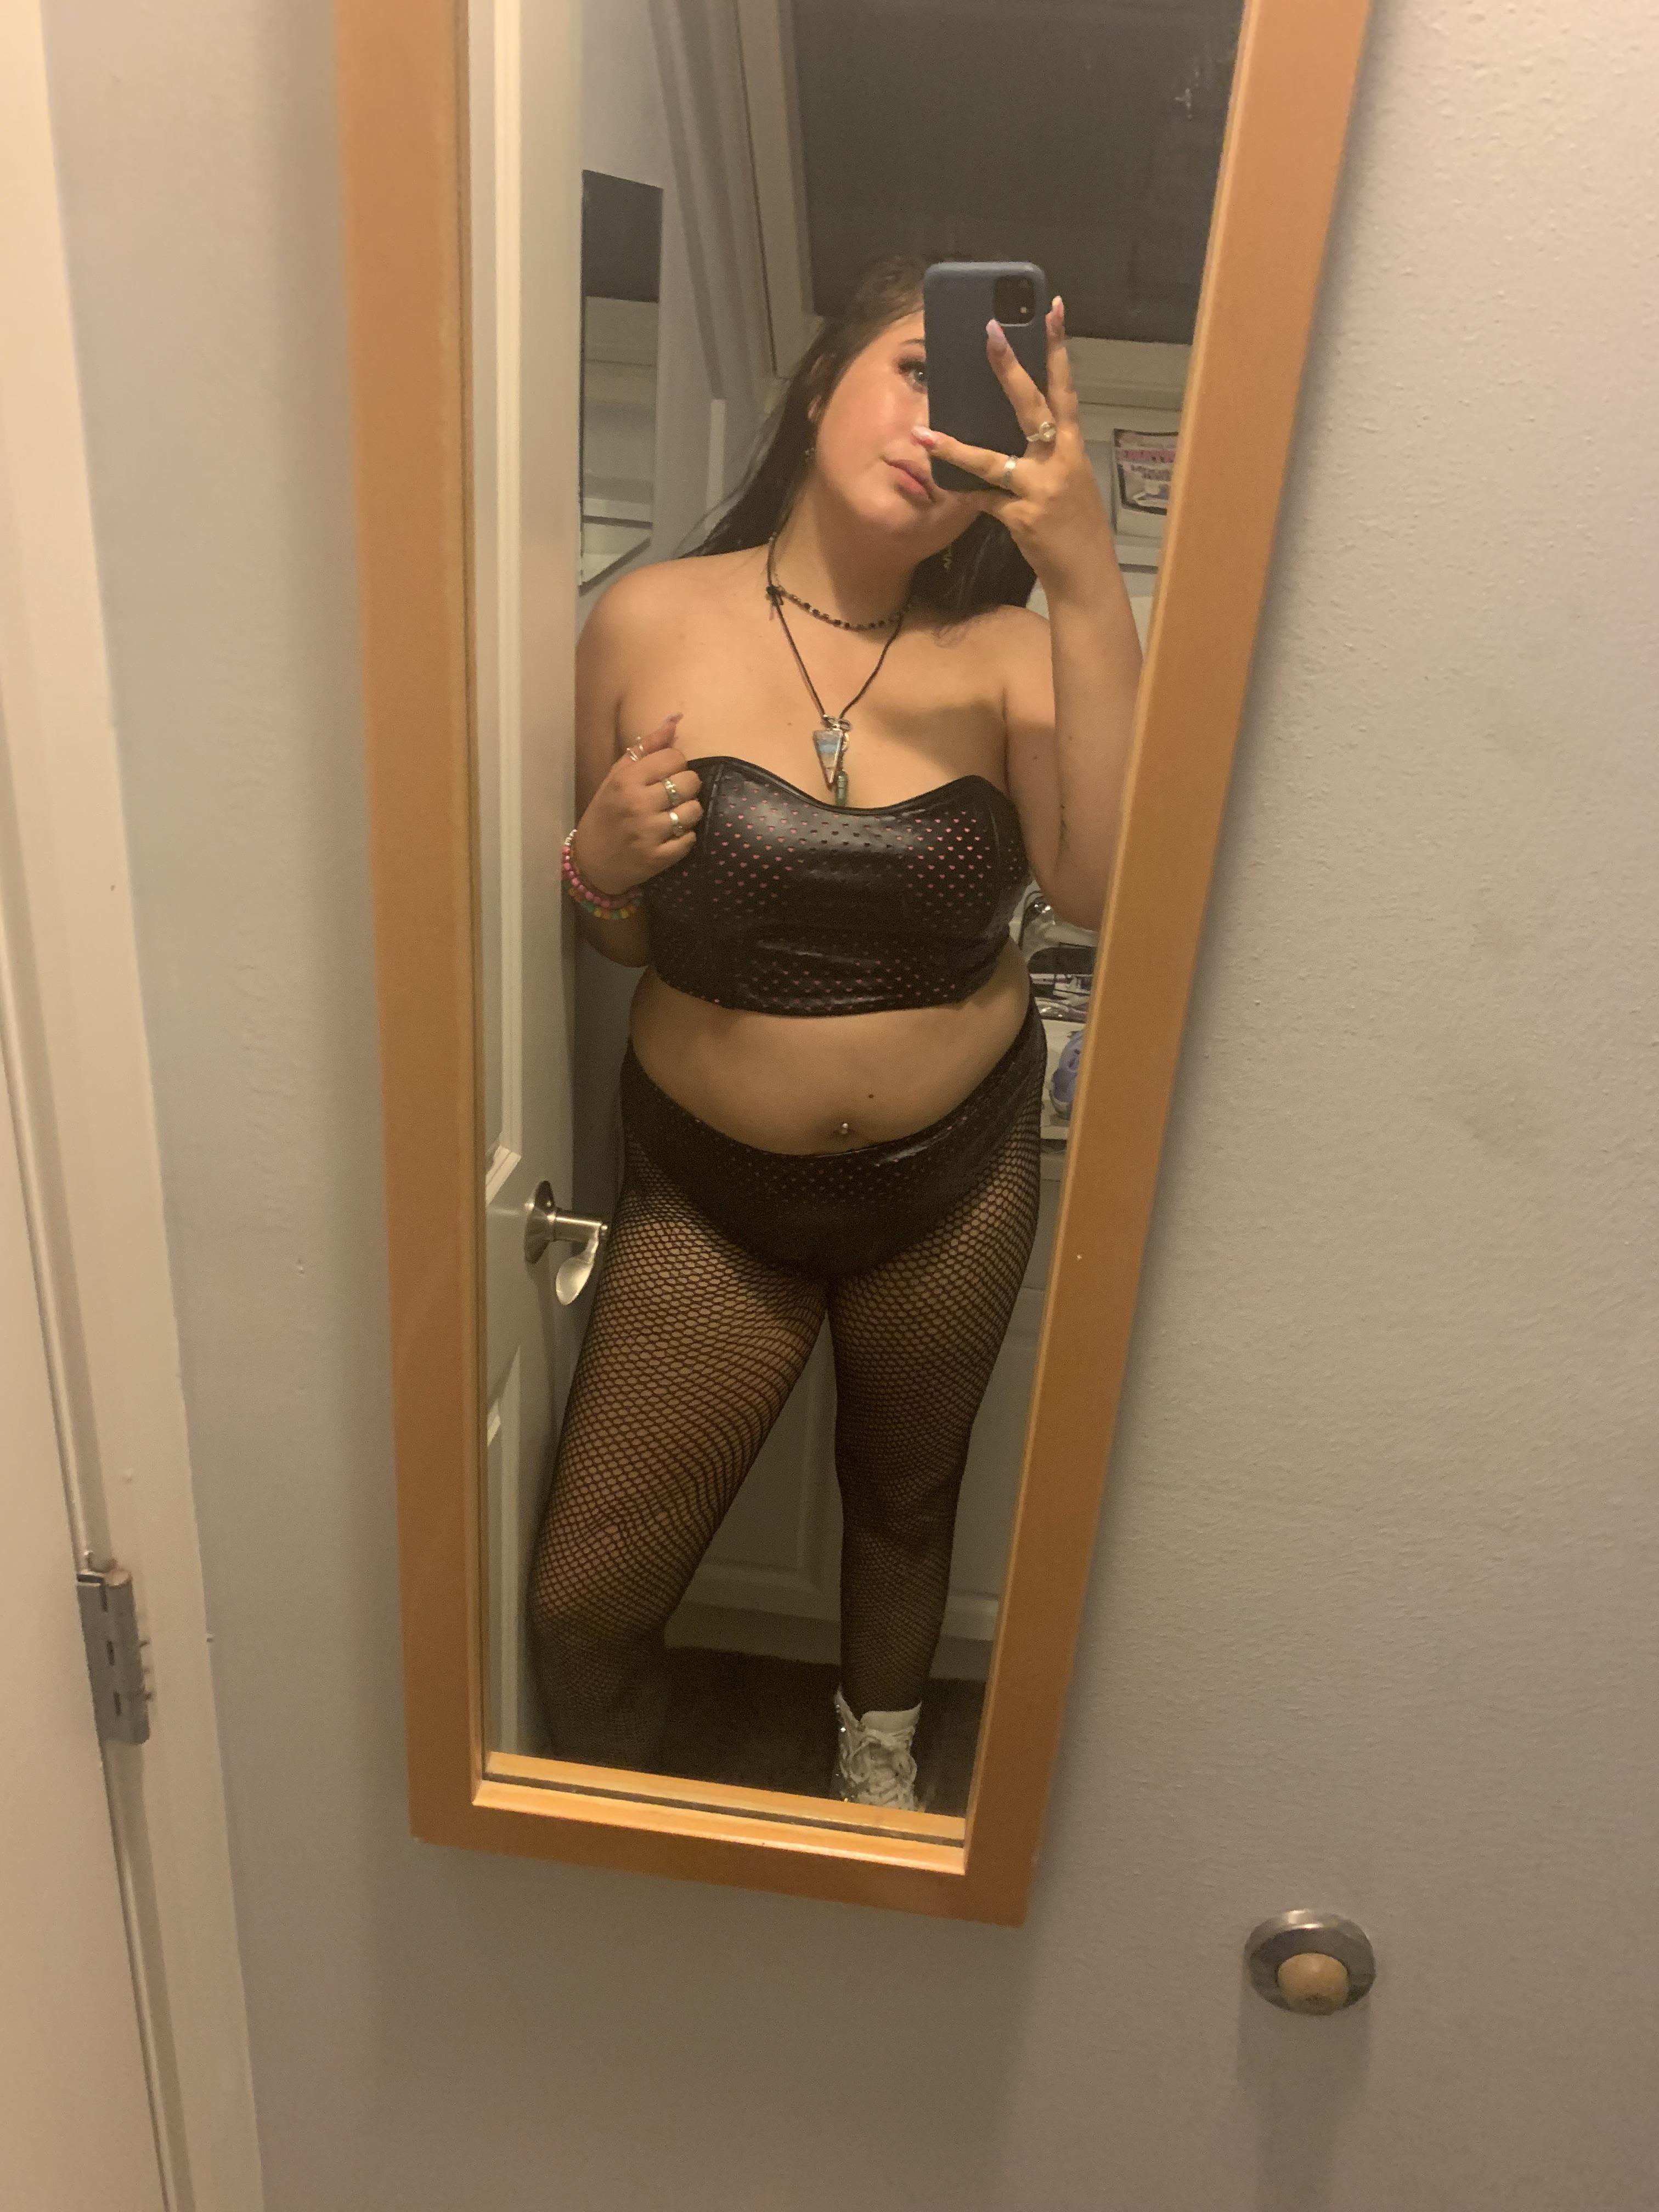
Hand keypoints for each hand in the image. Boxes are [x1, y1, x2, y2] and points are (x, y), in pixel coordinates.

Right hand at [572, 712, 703, 894]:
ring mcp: (649, 833)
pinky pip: (690, 839)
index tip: (666, 774)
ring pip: (694, 810)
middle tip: (674, 795)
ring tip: (674, 815)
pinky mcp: (658, 858)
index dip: (675, 764)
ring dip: (689, 812)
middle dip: (687, 786)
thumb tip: (674, 722)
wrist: (590, 862)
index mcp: (626, 780)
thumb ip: (645, 748)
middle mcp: (638, 804)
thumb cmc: (605, 813)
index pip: (674, 758)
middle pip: (690, 781)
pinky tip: (671, 835)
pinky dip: (685, 837)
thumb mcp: (616, 776)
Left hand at [912, 296, 1114, 602]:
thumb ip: (1041, 454)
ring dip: (955, 448)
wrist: (1086, 573)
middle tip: (990, 332)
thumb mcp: (1067, 480)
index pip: (1065, 388)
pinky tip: (942, 487)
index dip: (1059, 348)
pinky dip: (963, 495)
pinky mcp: (1021, 517)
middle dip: (1010, 369)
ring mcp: (1040, 489)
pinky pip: (983, 501)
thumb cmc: (1075, 525)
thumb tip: (1010, 431)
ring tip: (922, 432)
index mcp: (1071, 447)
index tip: (1054, 309)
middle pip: (1031, 407)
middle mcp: (1059, 461)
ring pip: (992, 460)